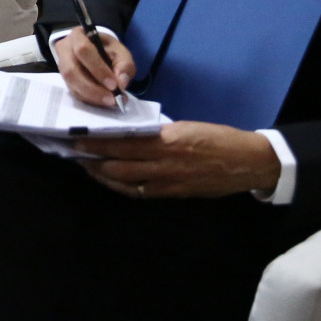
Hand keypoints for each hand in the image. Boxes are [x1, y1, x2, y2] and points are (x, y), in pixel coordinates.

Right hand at [53, 26, 135, 108]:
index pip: (83, 51)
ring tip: (110, 102)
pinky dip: (89, 99)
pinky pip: (74, 92)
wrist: (95, 50)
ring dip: (91, 96)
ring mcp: (62, 66)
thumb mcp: (120, 51)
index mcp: (78, 36)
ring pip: (71, 84)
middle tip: (111, 99)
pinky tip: (102, 101)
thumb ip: (124, 65)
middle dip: (93, 88)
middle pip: (72, 71)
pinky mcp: (65, 80)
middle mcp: (65, 51)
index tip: (114, 85)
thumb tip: (121, 83)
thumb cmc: (107, 49)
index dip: (98, 69)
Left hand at [74, 122, 280, 199]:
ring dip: (102, 175)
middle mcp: (164, 163)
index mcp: (168, 140)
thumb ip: (158, 132)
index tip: (78, 137)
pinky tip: (111, 180)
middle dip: (92, 160)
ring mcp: (167, 182)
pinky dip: (120, 186)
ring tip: (87, 166)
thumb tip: (130, 132)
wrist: (247, 162)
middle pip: (117, 165)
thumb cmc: (218, 138)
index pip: (122, 142)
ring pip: (124, 182)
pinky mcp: (173, 194)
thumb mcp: (186, 127)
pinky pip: (139, 192)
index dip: (97, 142)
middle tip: (74, 153)